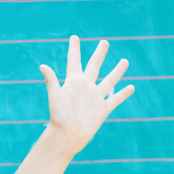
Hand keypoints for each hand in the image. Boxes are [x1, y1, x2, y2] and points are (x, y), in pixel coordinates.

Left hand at [39, 36, 133, 155]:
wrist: (67, 137)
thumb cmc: (58, 117)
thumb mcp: (55, 97)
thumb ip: (51, 81)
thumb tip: (42, 66)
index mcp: (74, 81)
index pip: (74, 60)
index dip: (74, 49)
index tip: (75, 37)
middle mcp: (86, 87)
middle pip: (95, 66)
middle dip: (99, 54)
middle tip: (105, 42)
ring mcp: (95, 98)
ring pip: (109, 81)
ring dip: (117, 71)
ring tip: (125, 61)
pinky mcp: (102, 109)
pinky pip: (115, 99)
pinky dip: (123, 93)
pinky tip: (131, 87)